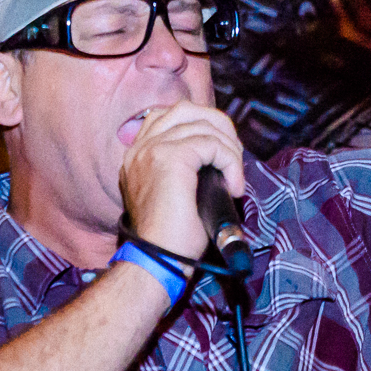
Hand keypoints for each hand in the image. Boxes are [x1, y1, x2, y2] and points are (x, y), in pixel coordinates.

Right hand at [120, 100, 243, 260]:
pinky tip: (233, 187)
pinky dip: (231, 162)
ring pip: (203, 124)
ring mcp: (153, 150)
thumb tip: (218, 159)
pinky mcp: (171, 157)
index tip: (220, 155)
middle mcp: (140, 148)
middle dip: (219, 127)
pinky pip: (213, 143)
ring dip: (229, 148)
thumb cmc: (169, 240)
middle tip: (233, 159)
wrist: (157, 261)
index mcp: (136, 156)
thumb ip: (183, 171)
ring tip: (234, 177)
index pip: (169, 116)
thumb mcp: (172, 196)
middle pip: (187, 109)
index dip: (202, 127)